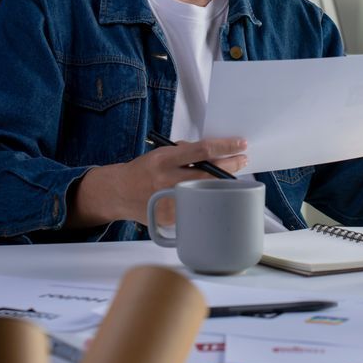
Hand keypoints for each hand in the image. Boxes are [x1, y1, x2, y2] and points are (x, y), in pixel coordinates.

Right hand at [68, 137, 246, 227]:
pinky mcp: (171, 218)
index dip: (225, 147)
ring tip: (231, 176)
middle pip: (209, 172)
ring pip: (206, 191)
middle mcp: (167, 180)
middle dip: (231, 165)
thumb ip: (186, 153)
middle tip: (242, 160)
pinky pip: (195, 206)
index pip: (202, 150)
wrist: (120, 192)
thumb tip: (215, 152)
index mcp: (165, 160)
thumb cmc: (144, 169)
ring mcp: (169, 200)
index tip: (241, 144)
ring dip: (223, 183)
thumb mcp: (162, 153)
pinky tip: (210, 194)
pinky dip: (204, 199)